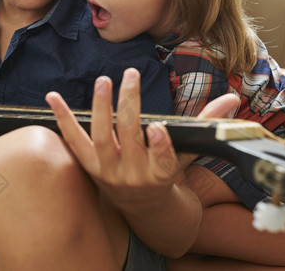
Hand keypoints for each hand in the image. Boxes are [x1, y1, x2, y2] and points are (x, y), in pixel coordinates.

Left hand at [46, 68, 240, 208]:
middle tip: (131, 76)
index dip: (160, 145)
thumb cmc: (166, 173)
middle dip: (129, 106)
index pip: (163, 160)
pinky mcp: (89, 167)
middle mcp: (133, 176)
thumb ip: (206, 124)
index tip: (159, 127)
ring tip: (104, 81)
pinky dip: (62, 119)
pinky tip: (52, 97)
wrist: (144, 207)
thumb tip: (232, 97)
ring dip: (100, 108)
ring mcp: (108, 172)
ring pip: (102, 139)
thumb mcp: (186, 153)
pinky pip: (74, 142)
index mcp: (161, 174)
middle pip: (129, 139)